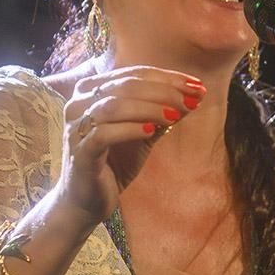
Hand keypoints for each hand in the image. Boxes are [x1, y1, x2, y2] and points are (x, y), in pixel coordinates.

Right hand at [54, 66, 205, 221]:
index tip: (198, 86)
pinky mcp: (79, 152)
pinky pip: (104, 134)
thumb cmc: (115, 162)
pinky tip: (151, 132)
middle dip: (164, 91)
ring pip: (114, 105)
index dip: (168, 78)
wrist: (88, 201)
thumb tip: (195, 94)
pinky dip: (130, 129)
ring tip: (175, 116)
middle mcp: (79, 103)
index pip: (134, 74)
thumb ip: (165, 112)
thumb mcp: (145, 132)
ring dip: (150, 108)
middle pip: (126, 85)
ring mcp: (76, 127)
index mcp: (92, 91)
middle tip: (192, 100)